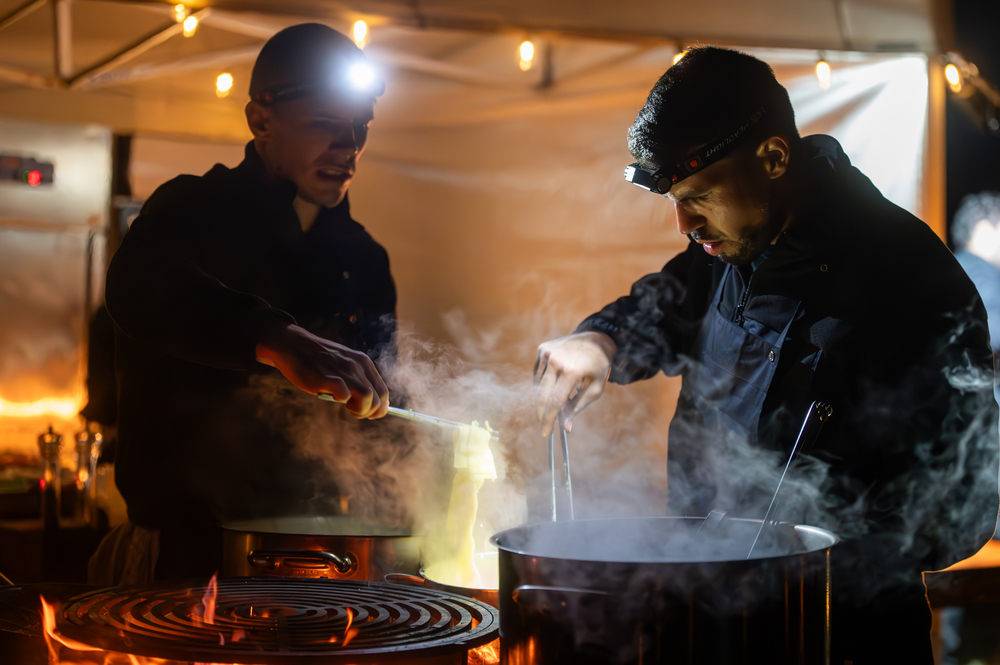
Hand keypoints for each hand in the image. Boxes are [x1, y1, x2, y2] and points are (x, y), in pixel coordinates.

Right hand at [256, 324, 388, 418]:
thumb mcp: (344, 364)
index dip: (379, 407)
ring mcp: (344, 370)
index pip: (383, 391)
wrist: (292, 345)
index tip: (368, 412)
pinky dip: (342, 400)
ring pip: (368, 397)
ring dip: (360, 410)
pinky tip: (333, 397)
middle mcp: (358, 366)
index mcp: (364, 363)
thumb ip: (357, 378)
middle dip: (371, 412)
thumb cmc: (317, 360)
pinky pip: (344, 394)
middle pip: (379, 397)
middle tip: (354, 412)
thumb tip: (371, 401)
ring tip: (347, 407)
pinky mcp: (329, 377)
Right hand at [534, 332, 615, 436]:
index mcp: (572, 371)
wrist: (595, 339)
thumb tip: (565, 427)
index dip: (548, 419)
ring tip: (554, 403)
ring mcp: (547, 353)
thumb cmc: (598, 366)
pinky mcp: (542, 349)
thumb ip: (577, 407)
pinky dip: (542, 385)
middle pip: (541, 395)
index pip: (555, 401)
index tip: (545, 433)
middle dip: (541, 413)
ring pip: (537, 386)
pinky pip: (537, 374)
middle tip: (544, 425)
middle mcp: (556, 360)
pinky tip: (552, 386)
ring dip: (543, 399)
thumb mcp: (594, 389)